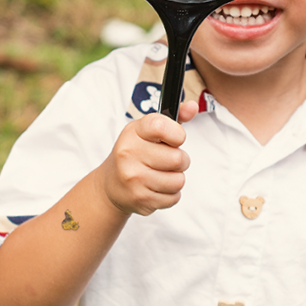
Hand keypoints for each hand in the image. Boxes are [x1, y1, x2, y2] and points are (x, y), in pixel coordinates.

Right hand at [98, 100, 198, 216]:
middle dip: (180, 160)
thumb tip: (194, 106)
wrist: (112, 184)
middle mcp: (129, 154)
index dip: (177, 134)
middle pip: (177, 159)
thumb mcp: (148, 130)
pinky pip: (174, 197)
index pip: (161, 126)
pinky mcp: (141, 199)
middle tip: (169, 159)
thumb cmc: (136, 152)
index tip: (175, 138)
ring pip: (178, 181)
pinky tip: (157, 187)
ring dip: (176, 178)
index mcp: (133, 132)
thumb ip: (174, 117)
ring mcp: (134, 179)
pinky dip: (171, 194)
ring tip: (163, 173)